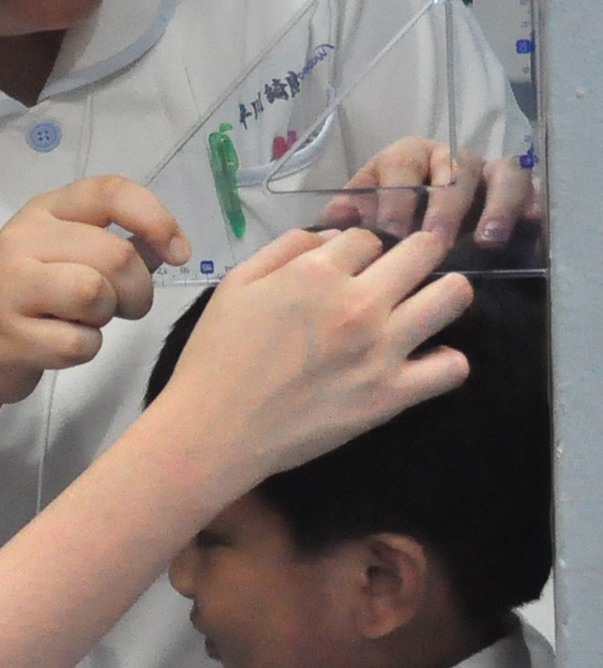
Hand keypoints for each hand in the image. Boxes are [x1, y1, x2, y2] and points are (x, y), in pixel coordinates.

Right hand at [0, 175, 190, 405]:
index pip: (110, 191)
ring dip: (107, 317)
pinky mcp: (9, 335)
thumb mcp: (68, 256)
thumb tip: (168, 245)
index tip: (179, 252)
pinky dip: (84, 350)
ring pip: (95, 294)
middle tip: (128, 307)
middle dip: (138, 290)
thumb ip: (118, 245)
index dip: (156, 218)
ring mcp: (10, 287)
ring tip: (87, 322)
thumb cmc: (32, 298)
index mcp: (44, 211)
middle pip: (115, 256)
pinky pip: (78, 343)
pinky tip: (61, 345)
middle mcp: (22, 240)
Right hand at [154, 226, 470, 491]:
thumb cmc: (216, 357)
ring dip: (444, 293)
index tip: (351, 267)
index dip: (359, 248)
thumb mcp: (236, 285)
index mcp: (316, 274)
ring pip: (454, 297)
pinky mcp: (391, 395)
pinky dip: (445, 361)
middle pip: (424, 251)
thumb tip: (334, 239)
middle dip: (415, 254)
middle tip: (402, 273)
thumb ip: (285, 249)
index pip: (368, 236)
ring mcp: (381, 350)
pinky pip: (452, 367)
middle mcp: (358, 304)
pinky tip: (423, 361)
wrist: (214, 431)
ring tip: (426, 306)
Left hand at [325, 136, 540, 250]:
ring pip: (499, 173)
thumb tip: (337, 218)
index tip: (392, 234)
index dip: (397, 197)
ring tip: (487, 240)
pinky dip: (531, 203)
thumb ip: (346, 216)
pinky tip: (530, 223)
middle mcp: (448, 158)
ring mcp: (486, 173)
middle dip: (445, 207)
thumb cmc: (384, 222)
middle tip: (438, 243)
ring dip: (495, 205)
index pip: (403, 162)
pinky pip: (530, 189)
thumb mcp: (359, 216)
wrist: (415, 235)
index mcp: (405, 158)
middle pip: (455, 167)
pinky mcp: (514, 192)